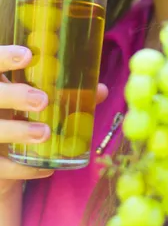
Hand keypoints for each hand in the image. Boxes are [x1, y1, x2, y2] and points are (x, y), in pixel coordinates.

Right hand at [0, 45, 107, 198]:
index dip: (5, 56)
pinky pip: (0, 166)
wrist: (2, 160)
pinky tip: (46, 168)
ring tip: (45, 133)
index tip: (28, 56)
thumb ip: (65, 95)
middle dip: (15, 95)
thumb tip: (100, 90)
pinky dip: (24, 169)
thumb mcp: (37, 101)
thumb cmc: (20, 118)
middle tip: (42, 101)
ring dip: (18, 131)